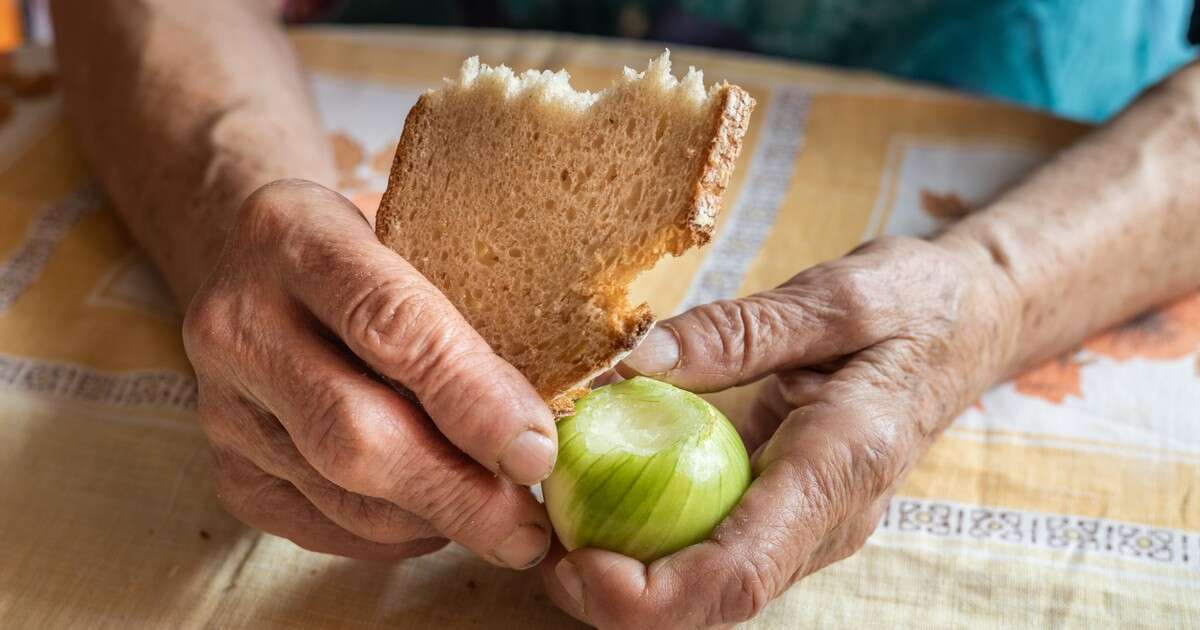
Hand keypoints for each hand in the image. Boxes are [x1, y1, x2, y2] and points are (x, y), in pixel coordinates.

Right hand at [183, 179, 556, 566]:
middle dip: (458, 491)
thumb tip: (594, 390)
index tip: (537, 450)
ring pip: (340, 493)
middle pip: (354, 432)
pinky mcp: (226, 468)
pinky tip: (441, 518)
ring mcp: (221, 403)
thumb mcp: (423, 232)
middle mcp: (239, 320)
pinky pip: (322, 526)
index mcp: (294, 234)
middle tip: (530, 526)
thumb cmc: (375, 246)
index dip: (472, 397)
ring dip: (436, 521)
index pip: (391, 324)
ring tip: (504, 523)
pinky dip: (396, 536)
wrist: (258, 264)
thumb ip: (485, 298)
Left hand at [540, 235, 1020, 626]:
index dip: (648, 595)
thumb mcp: (837, 295)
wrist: (974, 324)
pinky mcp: (795, 514)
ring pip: (714, 591)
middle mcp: (828, 520)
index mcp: (841, 467)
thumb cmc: (916, 303)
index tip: (575, 562)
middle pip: (716, 604)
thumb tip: (629, 365)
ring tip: (560, 528)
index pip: (739, 573)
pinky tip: (608, 504)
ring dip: (631, 580)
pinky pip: (720, 553)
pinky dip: (657, 545)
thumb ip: (735, 332)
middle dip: (618, 600)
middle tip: (541, 548)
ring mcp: (813, 526)